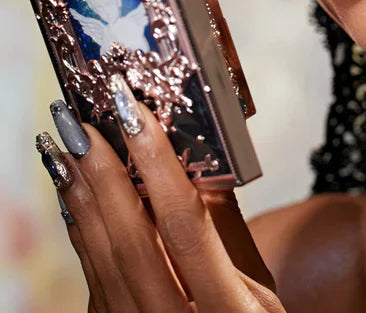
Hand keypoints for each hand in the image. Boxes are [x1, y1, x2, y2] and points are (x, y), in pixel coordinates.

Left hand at [39, 90, 285, 312]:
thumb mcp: (258, 279)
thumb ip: (226, 223)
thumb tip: (193, 153)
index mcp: (226, 308)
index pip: (184, 225)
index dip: (157, 165)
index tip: (135, 113)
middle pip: (131, 242)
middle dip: (103, 175)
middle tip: (82, 125)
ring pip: (102, 259)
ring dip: (81, 197)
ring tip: (66, 148)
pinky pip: (94, 274)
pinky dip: (83, 228)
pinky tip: (75, 193)